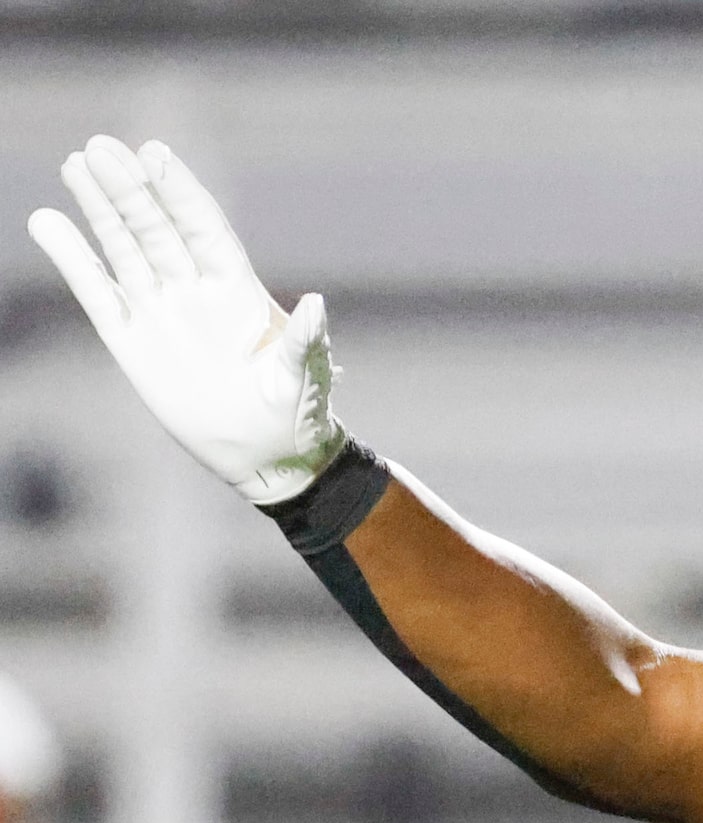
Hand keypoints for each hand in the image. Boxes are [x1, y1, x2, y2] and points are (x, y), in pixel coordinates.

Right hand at [26, 136, 344, 503]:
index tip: (154, 153)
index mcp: (240, 291)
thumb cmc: (296, 415)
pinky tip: (47, 222)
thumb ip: (305, 341)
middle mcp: (196, 291)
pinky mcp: (130, 340)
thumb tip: (318, 304)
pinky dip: (74, 259)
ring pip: (125, 248)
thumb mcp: (302, 377)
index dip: (180, 191)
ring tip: (76, 164)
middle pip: (158, 227)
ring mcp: (161, 312)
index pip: (204, 228)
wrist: (266, 456)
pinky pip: (97, 293)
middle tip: (102, 147)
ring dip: (101, 208)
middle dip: (132, 188)